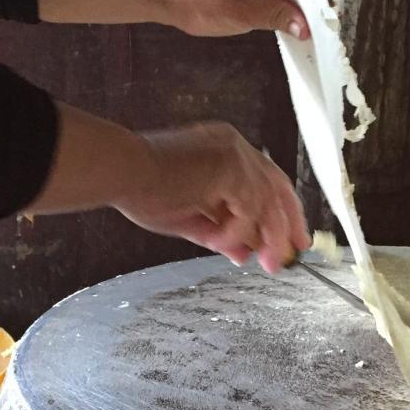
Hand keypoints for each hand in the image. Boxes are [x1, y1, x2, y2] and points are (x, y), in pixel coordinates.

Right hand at [116, 121, 310, 272]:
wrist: (120, 171)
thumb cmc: (141, 189)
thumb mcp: (190, 218)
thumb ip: (221, 233)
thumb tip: (244, 254)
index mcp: (226, 151)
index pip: (267, 181)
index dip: (281, 213)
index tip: (289, 240)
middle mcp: (235, 146)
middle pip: (278, 188)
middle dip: (288, 226)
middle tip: (289, 257)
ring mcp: (235, 154)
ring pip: (268, 203)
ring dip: (266, 238)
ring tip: (261, 262)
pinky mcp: (230, 166)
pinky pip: (248, 210)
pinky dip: (235, 232)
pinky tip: (214, 240)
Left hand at [161, 0, 309, 38]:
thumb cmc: (200, 2)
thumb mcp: (242, 13)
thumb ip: (277, 16)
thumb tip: (305, 27)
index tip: (318, 20)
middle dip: (300, 3)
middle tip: (311, 28)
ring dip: (290, 6)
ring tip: (300, 27)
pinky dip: (280, 4)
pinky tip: (286, 20)